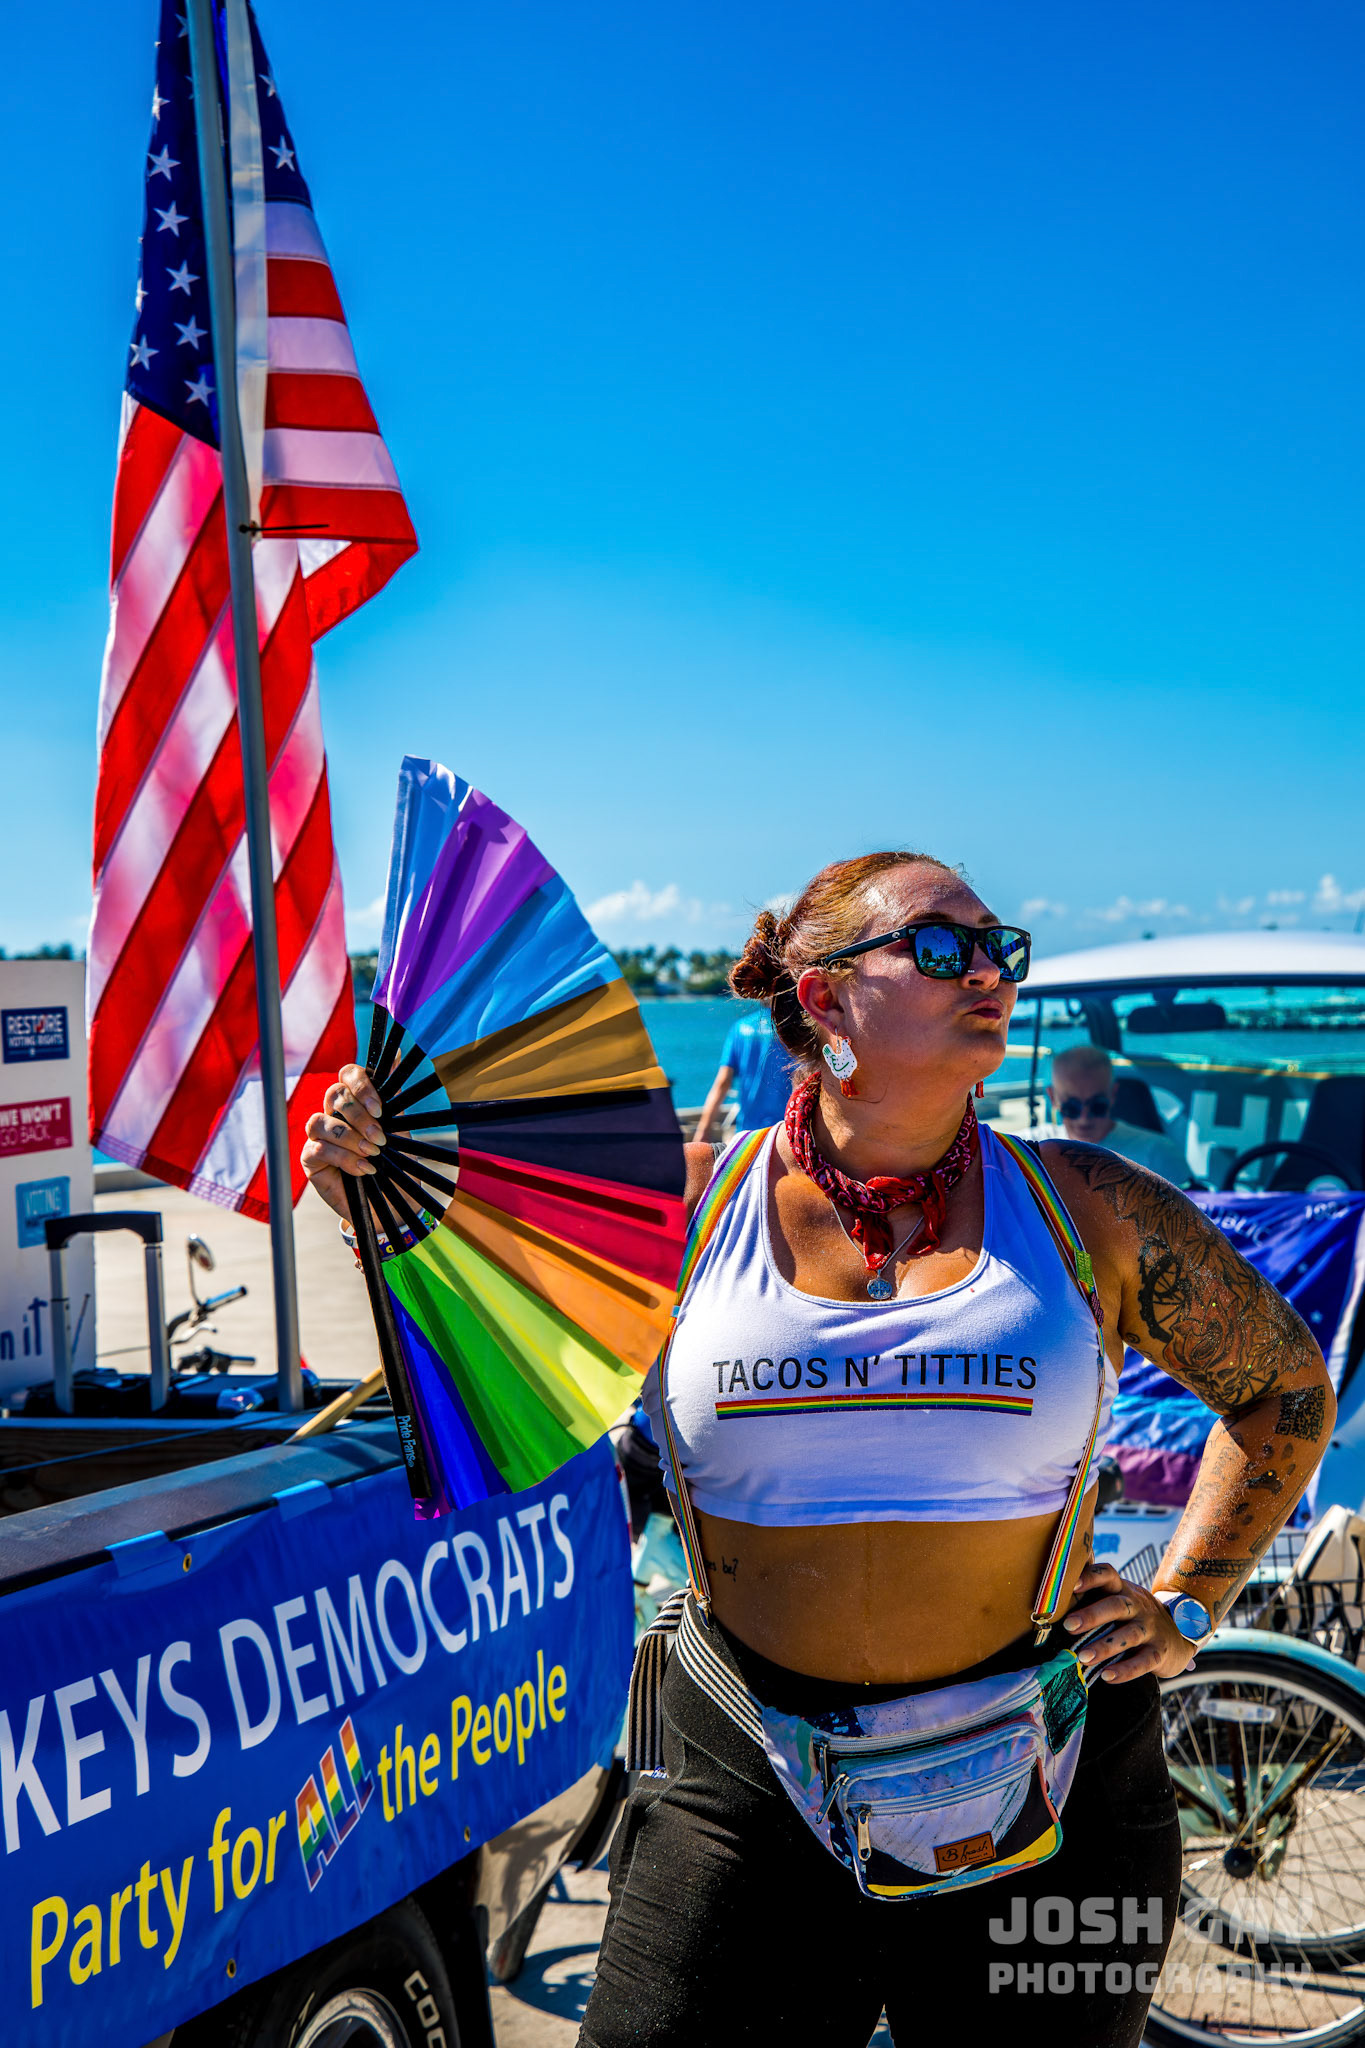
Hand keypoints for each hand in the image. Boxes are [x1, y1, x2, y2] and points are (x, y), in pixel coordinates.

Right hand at [300, 1065, 385, 1220]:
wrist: (390, 1200)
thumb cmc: (392, 1162)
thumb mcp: (398, 1128)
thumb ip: (394, 1095)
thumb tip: (399, 1053)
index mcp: (355, 1101)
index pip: (347, 1075)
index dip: (360, 1086)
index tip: (379, 1108)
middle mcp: (333, 1113)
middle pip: (333, 1096)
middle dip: (359, 1117)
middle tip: (380, 1138)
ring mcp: (318, 1135)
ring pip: (320, 1121)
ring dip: (350, 1138)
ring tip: (372, 1153)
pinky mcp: (310, 1159)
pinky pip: (319, 1149)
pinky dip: (345, 1159)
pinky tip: (364, 1169)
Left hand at [1062, 1561, 1196, 1682]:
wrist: (1181, 1632)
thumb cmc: (1134, 1615)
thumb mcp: (1119, 1599)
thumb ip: (1094, 1597)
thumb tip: (1053, 1599)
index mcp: (1123, 1590)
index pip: (1108, 1575)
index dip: (1091, 1577)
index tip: (1072, 1585)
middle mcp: (1138, 1606)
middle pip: (1117, 1605)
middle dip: (1092, 1615)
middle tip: (1069, 1626)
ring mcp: (1151, 1629)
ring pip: (1129, 1635)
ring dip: (1105, 1646)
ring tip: (1082, 1657)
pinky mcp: (1159, 1652)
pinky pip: (1144, 1662)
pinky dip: (1125, 1670)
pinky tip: (1107, 1676)